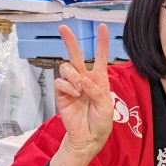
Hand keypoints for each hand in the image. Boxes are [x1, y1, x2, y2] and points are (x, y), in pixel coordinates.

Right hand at [53, 23, 113, 163]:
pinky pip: (59, 82)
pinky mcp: (61, 94)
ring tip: (79, 89)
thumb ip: (96, 91)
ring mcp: (71, 86)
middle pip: (76, 55)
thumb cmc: (101, 122)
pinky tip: (74, 94)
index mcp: (99, 79)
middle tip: (63, 28)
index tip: (103, 27)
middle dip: (70, 41)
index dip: (101, 42)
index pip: (100, 57)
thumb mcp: (106, 106)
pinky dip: (67, 86)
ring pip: (66, 67)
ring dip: (73, 75)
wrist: (89, 137)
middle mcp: (84, 79)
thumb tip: (83, 80)